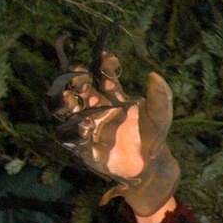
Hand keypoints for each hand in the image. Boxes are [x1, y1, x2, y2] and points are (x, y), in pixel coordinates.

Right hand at [49, 44, 178, 215]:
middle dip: (73, 80)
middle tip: (82, 78)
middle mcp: (92, 105)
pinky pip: (68, 136)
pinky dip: (73, 130)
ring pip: (61, 109)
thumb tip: (154, 75)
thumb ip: (160, 96)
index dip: (102, 65)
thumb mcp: (160, 115)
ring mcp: (83, 124)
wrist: (150, 164)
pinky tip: (85, 127)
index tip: (108, 58)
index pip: (99, 73)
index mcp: (108, 94)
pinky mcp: (81, 146)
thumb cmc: (152, 135)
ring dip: (63, 102)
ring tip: (70, 98)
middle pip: (72, 87)